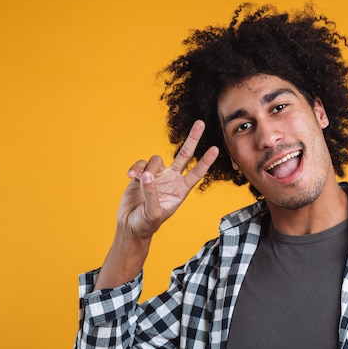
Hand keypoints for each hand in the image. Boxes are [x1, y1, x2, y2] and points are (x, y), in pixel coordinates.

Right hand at [117, 120, 218, 239]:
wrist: (131, 225)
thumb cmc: (147, 224)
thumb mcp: (153, 213)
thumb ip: (151, 194)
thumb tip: (148, 176)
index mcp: (181, 190)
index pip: (196, 173)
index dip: (205, 161)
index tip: (215, 149)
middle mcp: (172, 180)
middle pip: (185, 155)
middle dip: (193, 139)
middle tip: (201, 123)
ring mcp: (158, 176)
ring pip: (157, 159)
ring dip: (148, 169)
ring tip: (140, 181)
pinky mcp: (143, 174)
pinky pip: (141, 164)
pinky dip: (136, 168)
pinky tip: (131, 177)